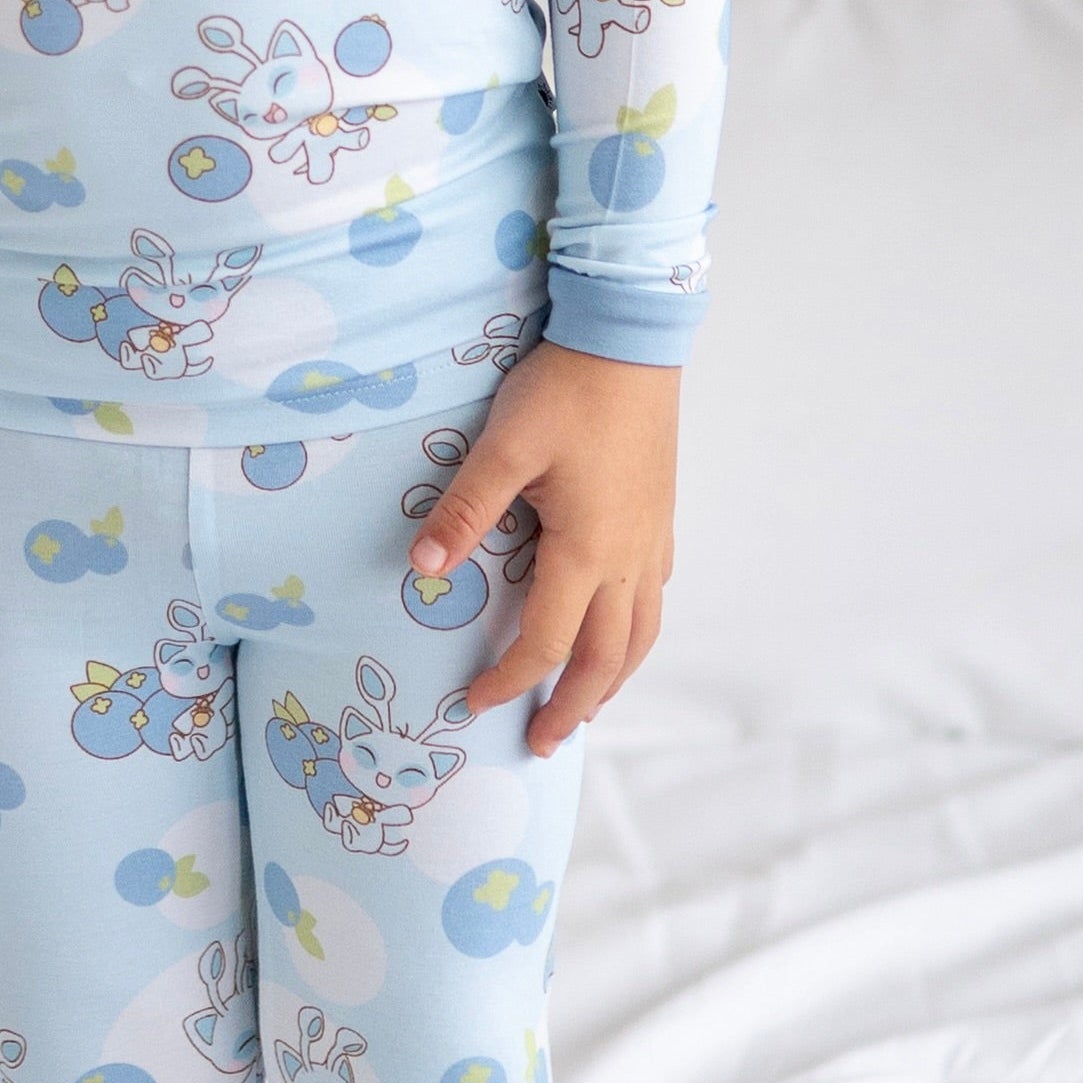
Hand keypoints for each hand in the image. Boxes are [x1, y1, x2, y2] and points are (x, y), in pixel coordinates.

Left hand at [408, 345, 677, 756]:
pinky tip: (624, 625)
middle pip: (609, 658)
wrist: (630, 340)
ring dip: (615, 679)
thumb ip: (465, 510)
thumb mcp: (505, 446)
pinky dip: (638, 630)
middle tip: (545, 742)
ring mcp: (652, 537)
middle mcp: (630, 557)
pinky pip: (656, 594)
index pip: (549, 642)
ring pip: (643, 633)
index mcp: (588, 550)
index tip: (475, 705)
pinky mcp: (660, 514)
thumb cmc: (566, 390)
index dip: (511, 680)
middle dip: (575, 707)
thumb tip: (423, 570)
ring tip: (589, 705)